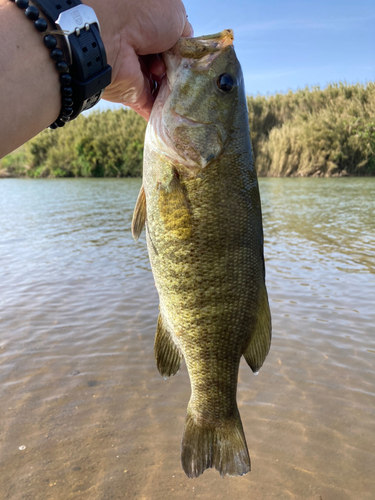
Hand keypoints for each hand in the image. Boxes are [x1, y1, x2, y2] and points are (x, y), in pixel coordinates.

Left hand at [88, 0, 192, 119]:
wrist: (110, 34)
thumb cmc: (142, 14)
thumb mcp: (175, 16)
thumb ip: (184, 36)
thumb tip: (185, 53)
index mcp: (149, 27)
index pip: (172, 44)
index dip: (182, 52)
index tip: (189, 58)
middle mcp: (141, 49)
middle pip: (168, 68)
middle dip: (180, 73)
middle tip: (187, 74)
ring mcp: (136, 73)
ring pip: (162, 88)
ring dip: (175, 92)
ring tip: (183, 88)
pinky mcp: (132, 94)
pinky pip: (152, 106)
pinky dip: (164, 112)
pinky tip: (179, 115)